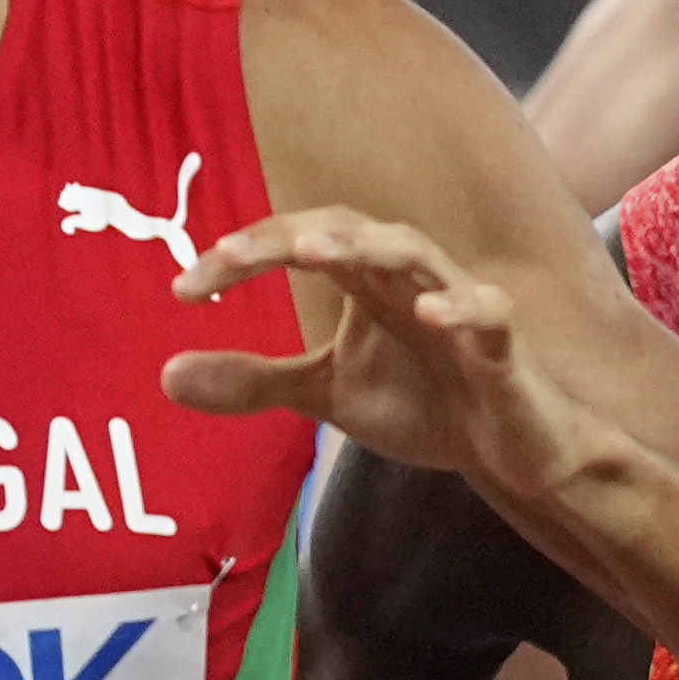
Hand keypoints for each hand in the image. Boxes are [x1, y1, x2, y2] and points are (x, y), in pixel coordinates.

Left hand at [165, 206, 565, 486]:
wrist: (513, 450)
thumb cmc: (427, 404)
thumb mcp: (327, 395)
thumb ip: (255, 381)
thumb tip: (165, 374)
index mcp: (365, 282)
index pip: (297, 244)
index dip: (241, 258)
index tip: (184, 289)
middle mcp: (408, 279)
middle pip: (346, 229)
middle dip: (285, 236)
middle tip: (226, 257)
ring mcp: (459, 305)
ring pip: (416, 249)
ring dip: (365, 244)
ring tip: (310, 250)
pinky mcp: (505, 346)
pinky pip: (490, 310)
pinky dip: (463, 305)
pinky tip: (428, 311)